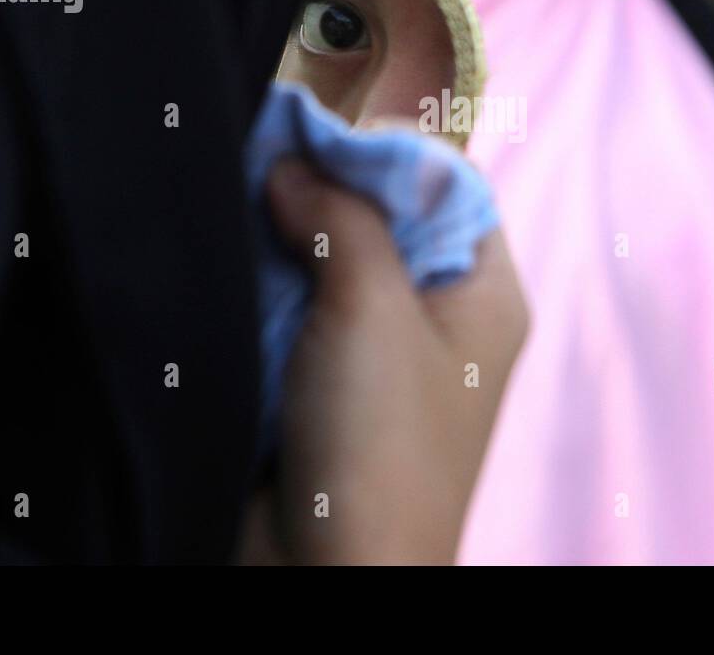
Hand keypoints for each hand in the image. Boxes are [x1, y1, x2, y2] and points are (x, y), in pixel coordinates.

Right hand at [241, 156, 527, 563]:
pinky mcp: (322, 379)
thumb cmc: (378, 447)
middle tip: (267, 158)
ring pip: (331, 259)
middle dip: (326, 188)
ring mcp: (379, 349)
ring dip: (286, 234)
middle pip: (386, 217)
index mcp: (483, 293)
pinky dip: (264, 281)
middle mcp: (439, 315)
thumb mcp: (371, 309)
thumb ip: (341, 219)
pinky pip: (295, 306)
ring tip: (240, 198)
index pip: (449, 184)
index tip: (322, 134)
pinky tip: (230, 255)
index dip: (389, 151)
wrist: (325, 579)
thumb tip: (297, 158)